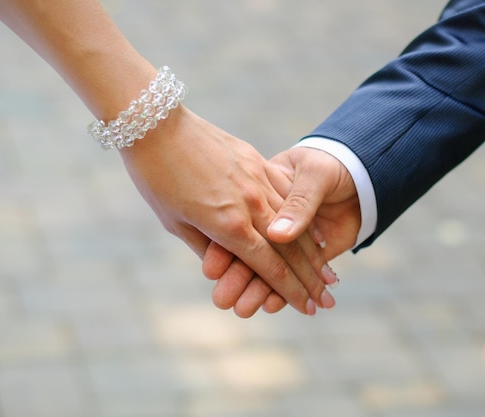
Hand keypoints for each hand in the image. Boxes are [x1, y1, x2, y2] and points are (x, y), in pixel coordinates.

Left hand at [119, 105, 332, 314]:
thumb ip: (208, 247)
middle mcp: (249, 204)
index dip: (291, 292)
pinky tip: (315, 230)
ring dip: (313, 252)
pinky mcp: (256, 160)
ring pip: (294, 222)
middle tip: (327, 300)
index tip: (308, 309)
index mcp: (228, 225)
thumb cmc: (156, 178)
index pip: (270, 267)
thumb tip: (225, 269)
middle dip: (311, 279)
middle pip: (290, 249)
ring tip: (328, 274)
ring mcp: (256, 179)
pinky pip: (286, 193)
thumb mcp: (175, 222)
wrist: (156, 124)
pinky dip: (302, 216)